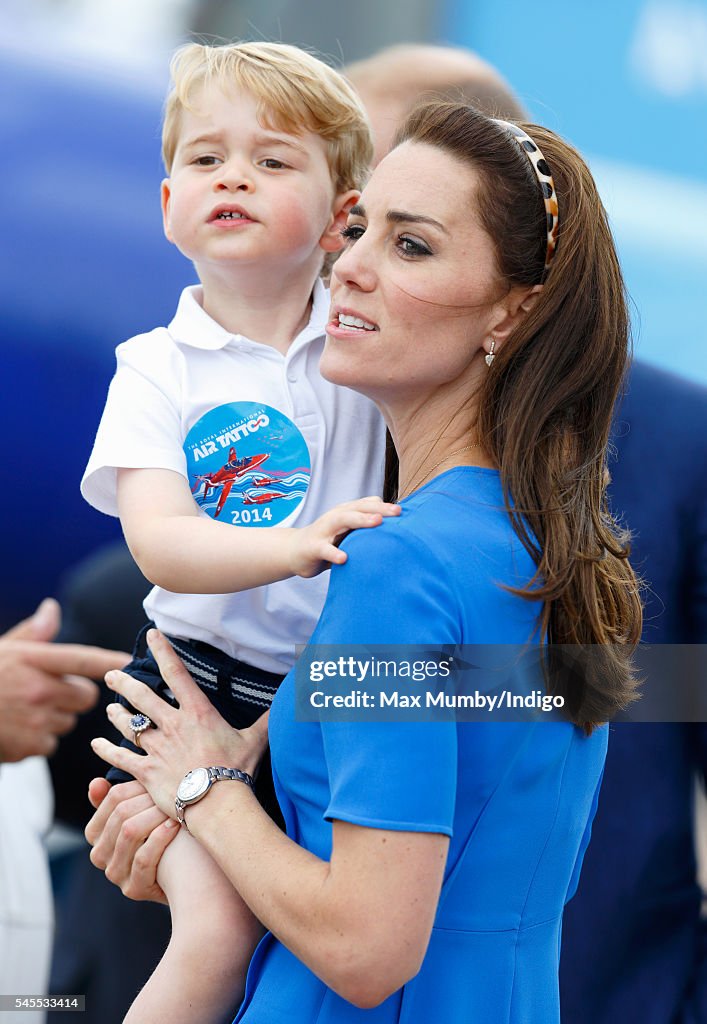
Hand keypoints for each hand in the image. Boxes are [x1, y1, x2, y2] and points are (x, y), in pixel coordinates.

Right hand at [0, 599, 128, 761]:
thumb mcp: (2, 650)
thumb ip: (31, 634)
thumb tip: (52, 609)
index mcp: (34, 660)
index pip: (83, 659)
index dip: (110, 661)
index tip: (130, 663)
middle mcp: (40, 688)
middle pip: (85, 697)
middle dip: (72, 696)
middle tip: (45, 693)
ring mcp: (37, 719)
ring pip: (67, 721)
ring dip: (53, 719)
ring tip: (21, 712)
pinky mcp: (30, 746)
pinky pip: (49, 744)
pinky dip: (36, 742)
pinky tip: (13, 731)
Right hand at [85, 778, 177, 902]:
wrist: (185, 869)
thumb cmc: (160, 831)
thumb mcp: (139, 811)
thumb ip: (115, 797)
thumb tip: (95, 783)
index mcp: (96, 832)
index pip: (112, 799)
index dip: (138, 787)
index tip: (159, 780)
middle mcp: (99, 855)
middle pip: (121, 816)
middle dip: (148, 801)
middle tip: (172, 792)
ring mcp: (115, 874)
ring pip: (130, 834)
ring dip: (156, 817)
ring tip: (176, 808)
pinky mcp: (133, 889)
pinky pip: (143, 859)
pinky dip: (160, 838)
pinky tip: (175, 826)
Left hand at [91, 630, 269, 817]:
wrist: (216, 803)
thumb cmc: (236, 771)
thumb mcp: (255, 740)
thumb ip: (267, 719)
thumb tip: (288, 700)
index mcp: (196, 713)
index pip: (176, 674)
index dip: (163, 651)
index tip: (152, 634)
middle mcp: (172, 725)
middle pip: (142, 697)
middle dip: (125, 684)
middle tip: (112, 674)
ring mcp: (156, 748)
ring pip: (129, 725)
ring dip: (117, 715)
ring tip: (109, 708)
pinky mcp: (146, 771)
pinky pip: (120, 758)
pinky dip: (106, 750)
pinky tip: (95, 744)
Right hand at [289, 495, 400, 577]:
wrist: (295, 551)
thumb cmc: (327, 540)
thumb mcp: (347, 530)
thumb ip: (365, 523)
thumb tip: (390, 518)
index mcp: (346, 512)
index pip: (367, 504)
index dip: (385, 506)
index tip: (403, 511)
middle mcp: (336, 517)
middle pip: (358, 508)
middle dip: (378, 509)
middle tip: (397, 512)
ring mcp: (323, 530)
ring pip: (343, 521)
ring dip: (360, 520)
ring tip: (377, 522)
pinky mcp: (313, 547)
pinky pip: (324, 549)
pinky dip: (334, 553)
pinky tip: (344, 558)